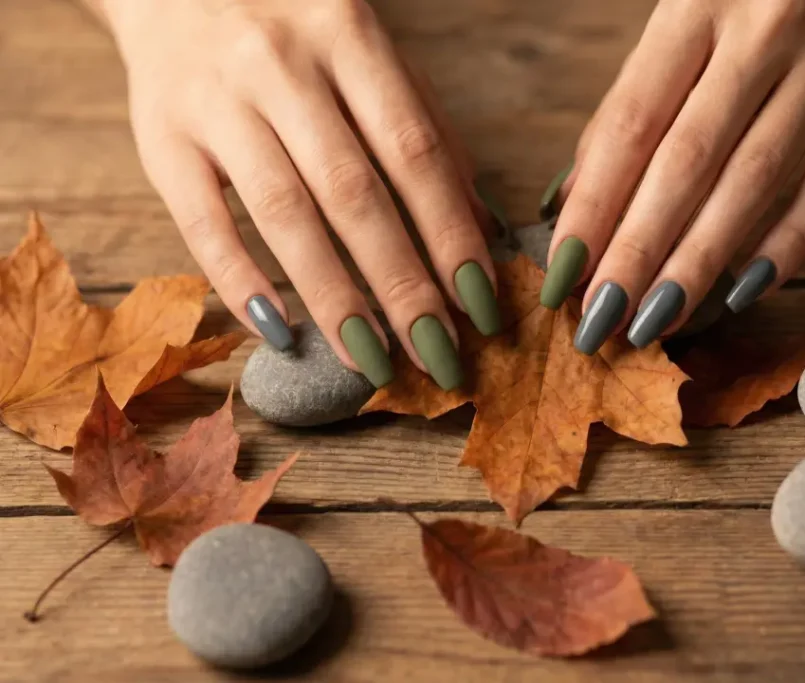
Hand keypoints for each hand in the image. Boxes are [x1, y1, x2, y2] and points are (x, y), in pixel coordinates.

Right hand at [94, 0, 501, 389]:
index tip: (480, 304)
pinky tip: (283, 336)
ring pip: (284, 214)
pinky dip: (242, 285)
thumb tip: (481, 227)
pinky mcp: (160, 138)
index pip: (413, 152)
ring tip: (374, 361)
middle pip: (353, 193)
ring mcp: (215, 101)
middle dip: (402, 284)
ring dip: (335, 298)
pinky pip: (203, 224)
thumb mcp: (368, 58)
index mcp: (349, 36)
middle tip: (439, 355)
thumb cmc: (296, 35)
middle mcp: (281, 66)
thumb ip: (425, 131)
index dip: (450, 233)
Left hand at [537, 0, 804, 352]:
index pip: (630, 122)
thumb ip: (638, 98)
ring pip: (753, 182)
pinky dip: (787, 245)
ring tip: (655, 321)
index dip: (592, 206)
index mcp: (697, 2)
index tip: (562, 273)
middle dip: (635, 253)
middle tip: (599, 322)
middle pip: (685, 162)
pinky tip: (742, 293)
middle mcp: (765, 26)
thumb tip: (575, 196)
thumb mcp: (693, 15)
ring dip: (696, 264)